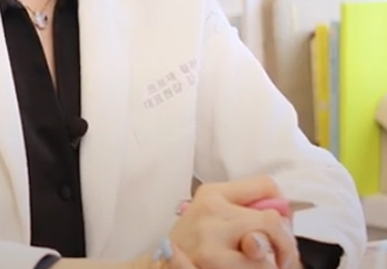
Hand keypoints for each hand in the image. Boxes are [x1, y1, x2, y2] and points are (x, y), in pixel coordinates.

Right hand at [166, 176, 298, 268]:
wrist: (159, 268)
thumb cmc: (193, 246)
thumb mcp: (210, 217)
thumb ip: (244, 211)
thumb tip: (286, 218)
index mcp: (212, 194)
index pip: (267, 185)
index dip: (283, 209)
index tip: (280, 228)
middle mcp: (210, 211)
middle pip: (272, 220)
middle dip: (285, 244)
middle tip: (281, 260)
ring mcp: (210, 239)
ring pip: (267, 251)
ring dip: (270, 266)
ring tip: (255, 267)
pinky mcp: (213, 263)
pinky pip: (258, 268)